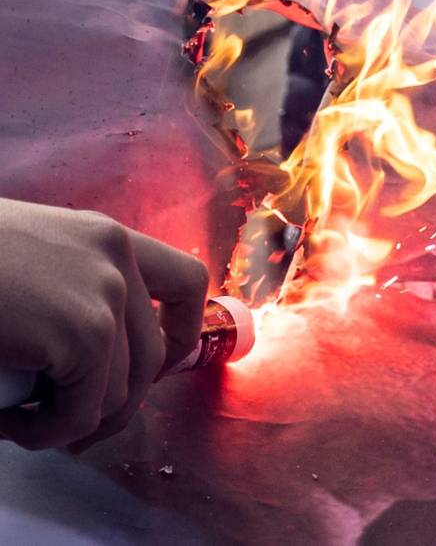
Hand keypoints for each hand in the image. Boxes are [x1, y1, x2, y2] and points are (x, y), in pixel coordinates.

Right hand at [0, 199, 207, 450]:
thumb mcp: (25, 263)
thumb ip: (67, 292)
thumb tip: (108, 360)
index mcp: (103, 236)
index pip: (185, 281)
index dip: (181, 333)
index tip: (153, 369)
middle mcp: (116, 257)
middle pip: (155, 353)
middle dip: (116, 400)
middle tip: (66, 421)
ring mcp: (105, 294)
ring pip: (120, 391)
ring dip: (74, 420)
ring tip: (23, 419)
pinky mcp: (84, 334)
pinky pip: (83, 412)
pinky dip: (48, 433)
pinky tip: (11, 425)